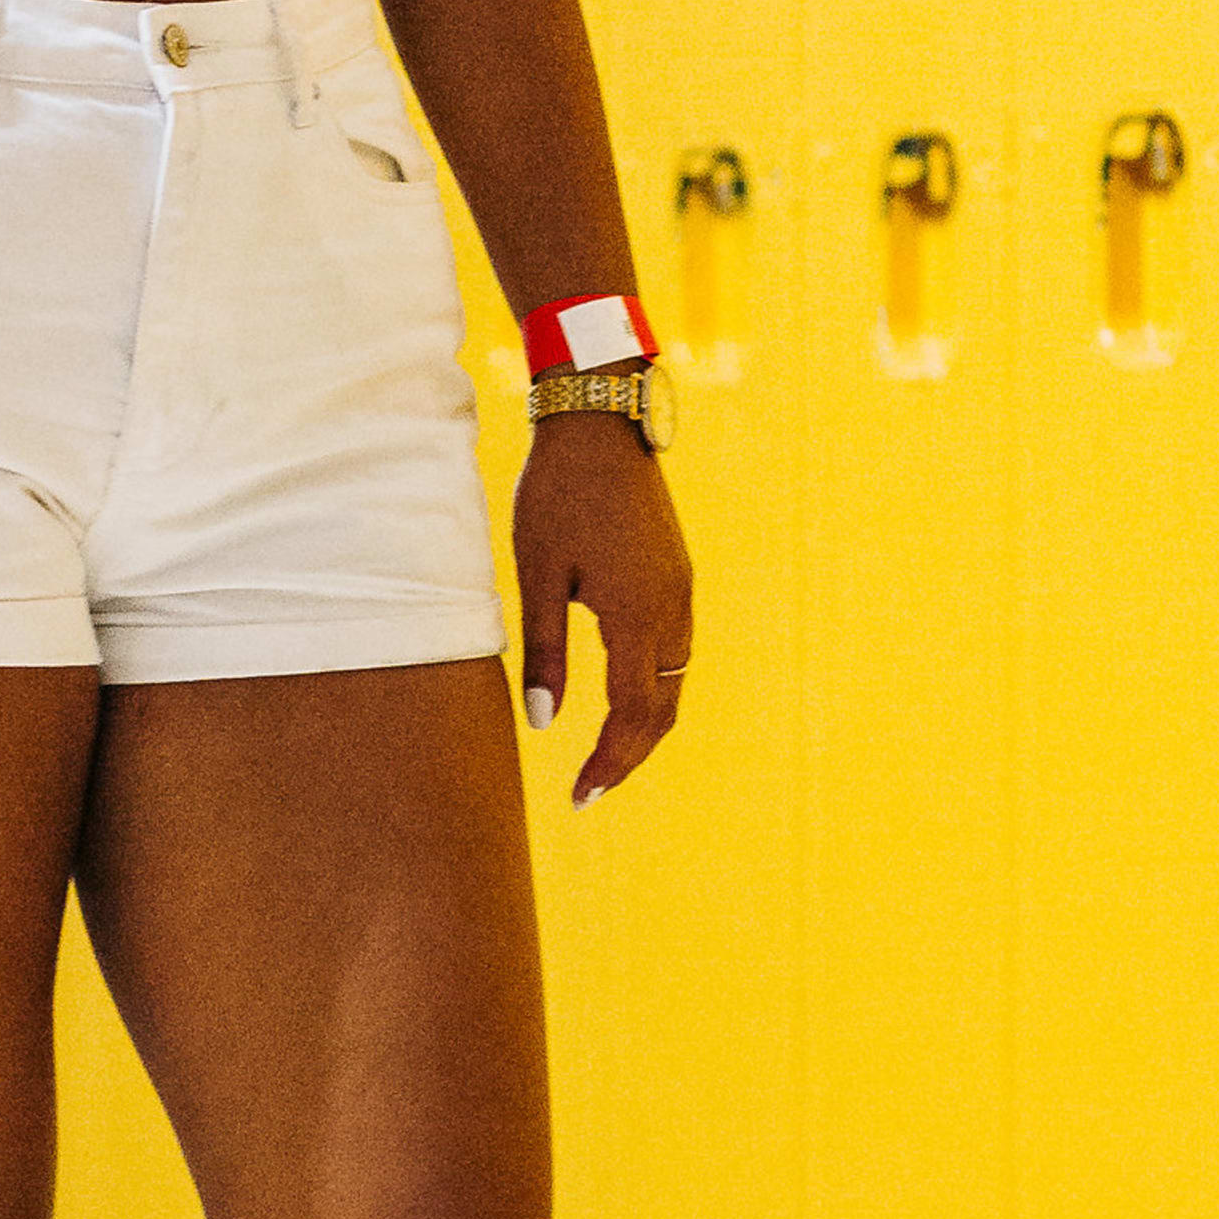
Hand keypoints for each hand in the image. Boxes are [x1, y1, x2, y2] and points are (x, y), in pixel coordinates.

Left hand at [514, 412, 692, 806]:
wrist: (601, 422)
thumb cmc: (556, 495)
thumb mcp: (537, 575)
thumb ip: (544, 652)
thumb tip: (545, 724)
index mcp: (635, 614)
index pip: (633, 716)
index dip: (609, 763)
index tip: (579, 797)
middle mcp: (671, 609)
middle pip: (662, 709)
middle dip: (629, 756)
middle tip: (588, 789)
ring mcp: (681, 591)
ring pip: (674, 681)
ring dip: (643, 723)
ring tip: (602, 752)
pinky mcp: (679, 576)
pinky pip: (675, 649)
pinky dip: (652, 686)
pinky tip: (620, 694)